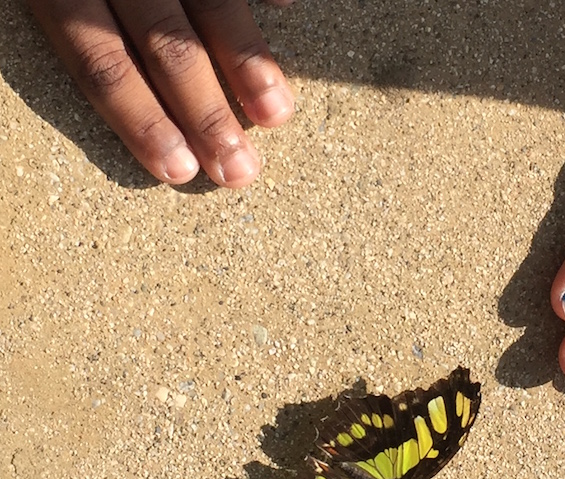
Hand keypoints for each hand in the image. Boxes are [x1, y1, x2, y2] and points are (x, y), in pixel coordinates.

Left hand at [28, 0, 296, 187]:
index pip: (98, 58)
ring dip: (246, 58)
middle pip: (162, 40)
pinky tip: (287, 10)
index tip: (179, 171)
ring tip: (277, 114)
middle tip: (238, 171)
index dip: (139, 118)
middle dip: (205, 111)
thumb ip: (73, 17)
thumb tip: (114, 73)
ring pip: (209, 1)